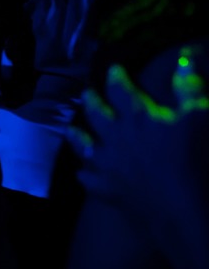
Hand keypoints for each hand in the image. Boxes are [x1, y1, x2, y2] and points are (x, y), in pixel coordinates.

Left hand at [69, 59, 208, 236]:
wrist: (184, 209)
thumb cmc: (195, 159)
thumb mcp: (199, 117)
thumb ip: (189, 88)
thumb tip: (185, 59)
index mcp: (137, 118)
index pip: (121, 91)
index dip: (116, 78)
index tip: (112, 69)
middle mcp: (115, 138)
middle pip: (96, 115)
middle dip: (91, 101)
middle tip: (86, 92)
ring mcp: (107, 165)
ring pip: (84, 147)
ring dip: (78, 136)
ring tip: (71, 129)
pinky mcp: (108, 191)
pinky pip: (89, 181)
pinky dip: (85, 176)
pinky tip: (83, 174)